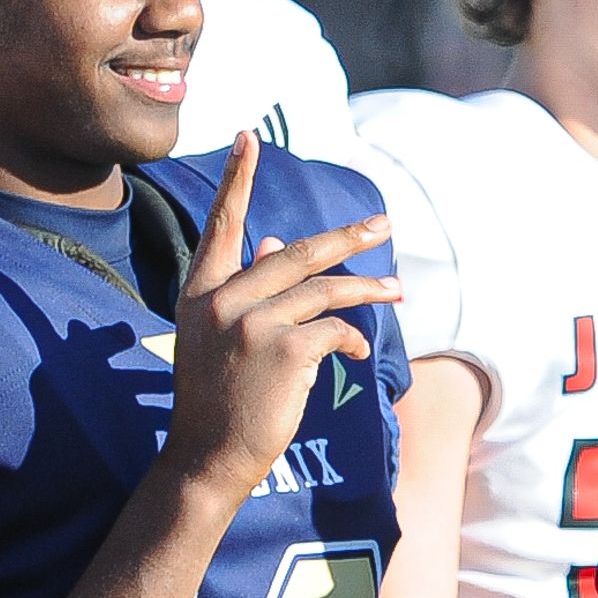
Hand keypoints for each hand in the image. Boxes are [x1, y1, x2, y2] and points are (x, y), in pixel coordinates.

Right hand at [163, 137, 394, 507]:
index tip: (247, 138)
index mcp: (200, 291)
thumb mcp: (217, 337)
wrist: (206, 459)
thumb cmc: (216, 399)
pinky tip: (359, 351)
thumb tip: (276, 241)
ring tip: (397, 291)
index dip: (236, 180)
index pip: (222, 224)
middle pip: (297, 252)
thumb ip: (245, 288)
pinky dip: (353, 338)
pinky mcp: (285, 350)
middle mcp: (223, 299)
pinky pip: (334, 329)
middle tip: (384, 223)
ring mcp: (252, 323)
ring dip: (367, 289)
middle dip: (347, 237)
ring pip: (325, 289)